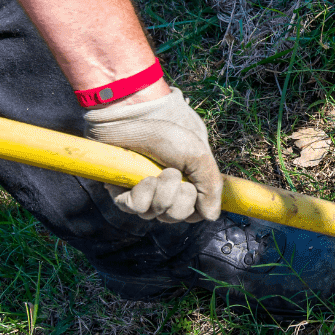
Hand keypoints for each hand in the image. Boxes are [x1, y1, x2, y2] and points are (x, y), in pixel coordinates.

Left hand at [84, 88, 221, 222]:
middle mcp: (164, 192)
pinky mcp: (123, 194)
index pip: (193, 213)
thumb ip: (211, 187)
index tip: (192, 186)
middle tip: (173, 172)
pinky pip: (137, 208)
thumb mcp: (199, 156)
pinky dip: (143, 194)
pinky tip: (143, 178)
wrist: (133, 117)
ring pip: (157, 214)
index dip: (194, 206)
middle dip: (178, 196)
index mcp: (186, 184)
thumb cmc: (166, 132)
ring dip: (161, 191)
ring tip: (158, 170)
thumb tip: (212, 217)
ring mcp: (144, 195)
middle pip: (176, 216)